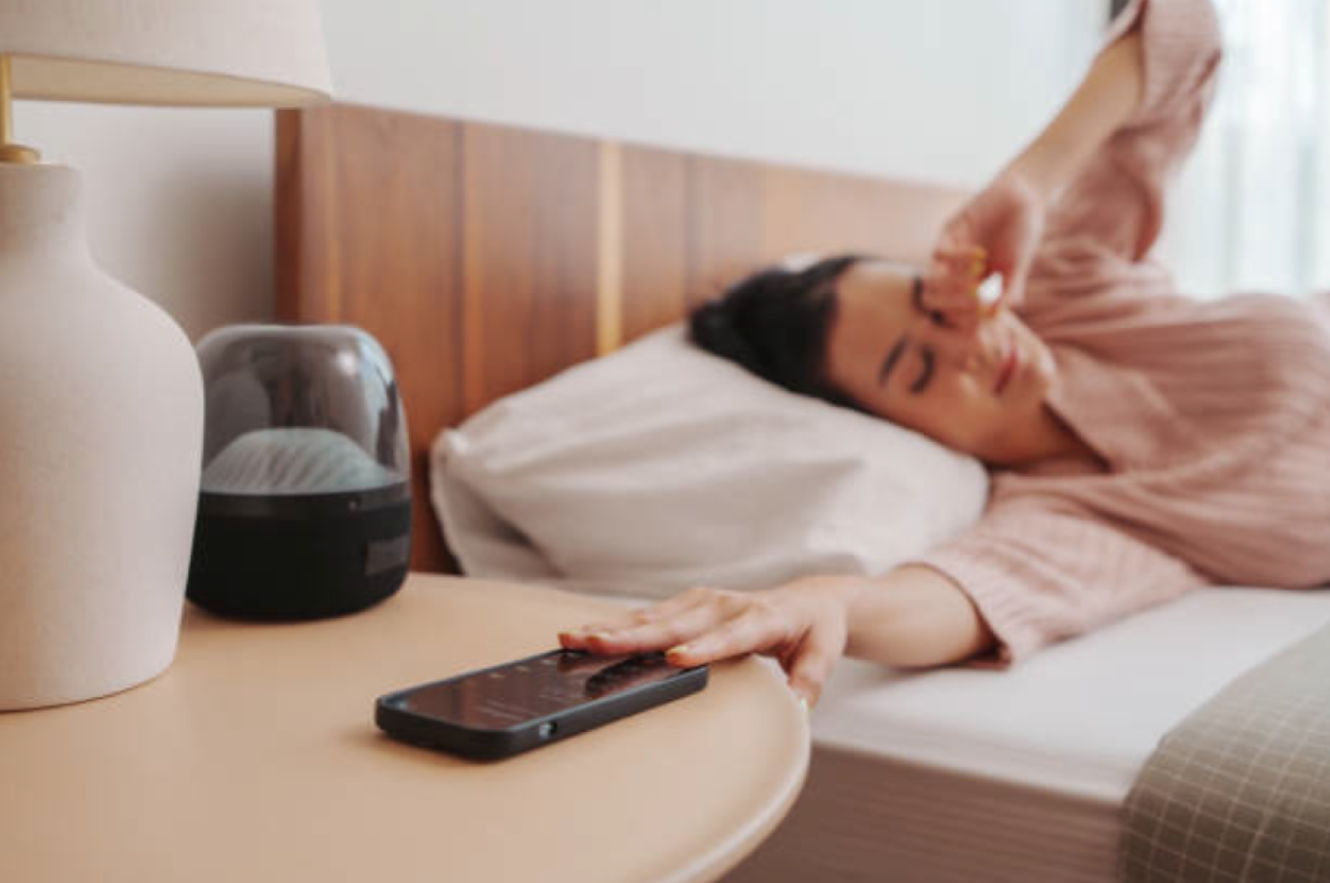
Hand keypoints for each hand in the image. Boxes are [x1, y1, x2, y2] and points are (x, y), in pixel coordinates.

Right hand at [558, 578, 857, 707]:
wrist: (811, 599)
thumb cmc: (815, 630)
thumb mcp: (824, 654)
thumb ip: (809, 680)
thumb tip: (797, 707)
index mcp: (761, 617)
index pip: (729, 634)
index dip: (703, 646)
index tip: (676, 658)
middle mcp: (726, 605)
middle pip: (676, 623)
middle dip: (634, 635)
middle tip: (595, 643)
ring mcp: (703, 602)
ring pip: (653, 617)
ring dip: (613, 628)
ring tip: (575, 636)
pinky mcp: (687, 605)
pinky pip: (649, 616)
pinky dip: (617, 625)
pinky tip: (586, 633)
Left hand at [924, 170, 1044, 329]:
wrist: (1025, 198)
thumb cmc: (1023, 235)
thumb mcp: (1019, 268)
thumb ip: (1008, 292)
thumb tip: (994, 317)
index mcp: (969, 287)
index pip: (952, 315)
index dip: (964, 323)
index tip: (985, 321)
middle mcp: (953, 273)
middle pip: (932, 302)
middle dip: (954, 309)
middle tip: (979, 305)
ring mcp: (948, 254)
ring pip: (929, 282)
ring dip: (953, 288)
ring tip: (978, 283)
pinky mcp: (948, 232)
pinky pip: (938, 254)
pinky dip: (958, 259)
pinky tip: (980, 254)